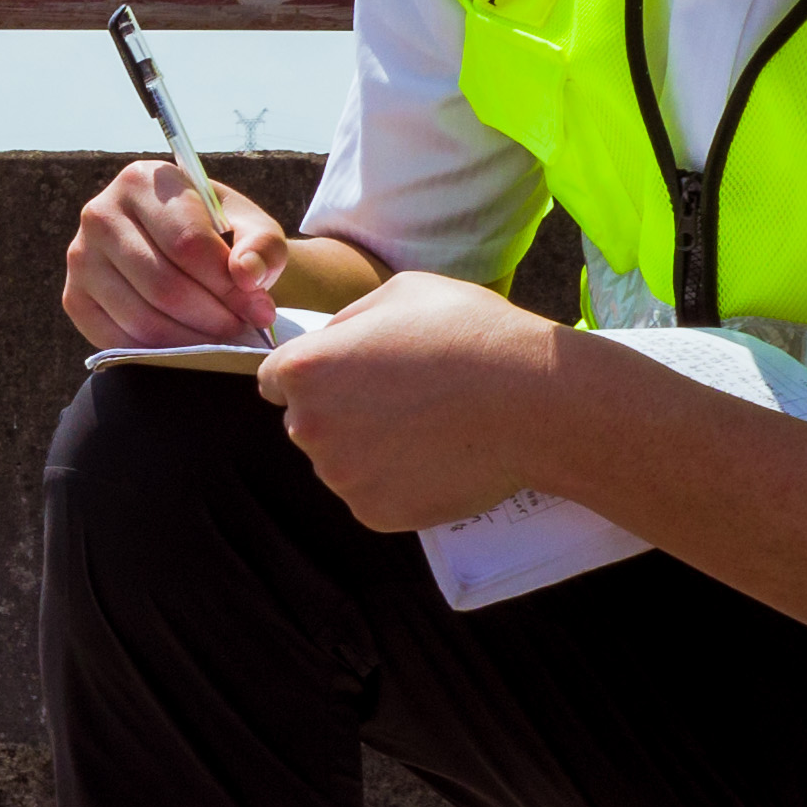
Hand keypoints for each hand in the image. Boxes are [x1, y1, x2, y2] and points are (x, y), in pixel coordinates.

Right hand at [63, 156, 285, 349]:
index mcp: (142, 181)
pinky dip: (160, 352)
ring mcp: (81, 258)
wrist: (183, 249)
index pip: (187, 243)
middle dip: (213, 318)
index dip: (228, 285)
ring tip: (222, 338)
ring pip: (142, 318)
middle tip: (243, 331)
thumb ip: (262, 247)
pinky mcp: (74, 298)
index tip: (260, 309)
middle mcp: (100, 213)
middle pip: (163, 285)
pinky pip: (119, 340)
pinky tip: (188, 344)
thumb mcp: (252, 229)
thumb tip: (247, 275)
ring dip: (192, 340)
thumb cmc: (220, 235)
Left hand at [249, 269, 569, 530]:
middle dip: (340, 411)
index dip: (311, 373)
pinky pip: (373, 495)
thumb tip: (332, 339)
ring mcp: (342, 477)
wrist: (532, 402)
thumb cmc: (470, 334)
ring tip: (427, 426)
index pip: (275, 379)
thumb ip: (349, 319)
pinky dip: (397, 482)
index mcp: (305, 370)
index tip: (346, 374)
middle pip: (307, 422)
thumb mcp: (402, 293)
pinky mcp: (375, 513)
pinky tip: (436, 456)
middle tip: (400, 398)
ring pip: (341, 462)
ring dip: (369, 449)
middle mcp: (310, 428)